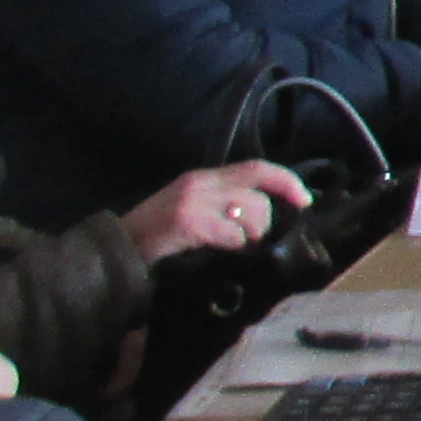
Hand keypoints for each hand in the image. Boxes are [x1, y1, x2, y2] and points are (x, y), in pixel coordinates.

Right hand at [124, 161, 303, 260]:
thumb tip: (263, 217)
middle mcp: (200, 183)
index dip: (285, 180)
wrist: (115, 252)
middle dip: (269, 214)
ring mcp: (194, 201)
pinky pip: (231, 233)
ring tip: (237, 247)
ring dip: (253, 233)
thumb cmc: (154, 238)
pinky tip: (223, 253)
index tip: (305, 199)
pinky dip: (235, 245)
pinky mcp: (189, 222)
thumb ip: (222, 208)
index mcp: (203, 178)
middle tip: (260, 236)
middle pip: (258, 185)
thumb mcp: (192, 213)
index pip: (255, 167)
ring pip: (251, 209)